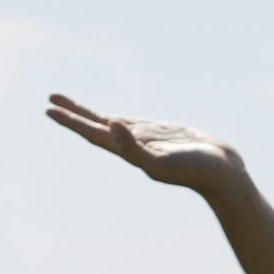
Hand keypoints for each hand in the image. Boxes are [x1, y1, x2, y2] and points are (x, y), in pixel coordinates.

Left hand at [46, 92, 247, 193]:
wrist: (224, 174)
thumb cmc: (196, 170)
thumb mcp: (161, 161)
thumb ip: (133, 147)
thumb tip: (109, 124)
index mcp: (128, 152)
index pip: (93, 133)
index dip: (71, 121)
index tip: (49, 109)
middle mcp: (133, 145)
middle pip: (96, 126)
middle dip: (74, 113)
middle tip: (51, 99)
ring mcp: (147, 139)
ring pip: (112, 123)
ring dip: (91, 114)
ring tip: (72, 105)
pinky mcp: (163, 134)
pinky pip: (133, 124)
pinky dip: (118, 119)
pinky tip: (111, 119)